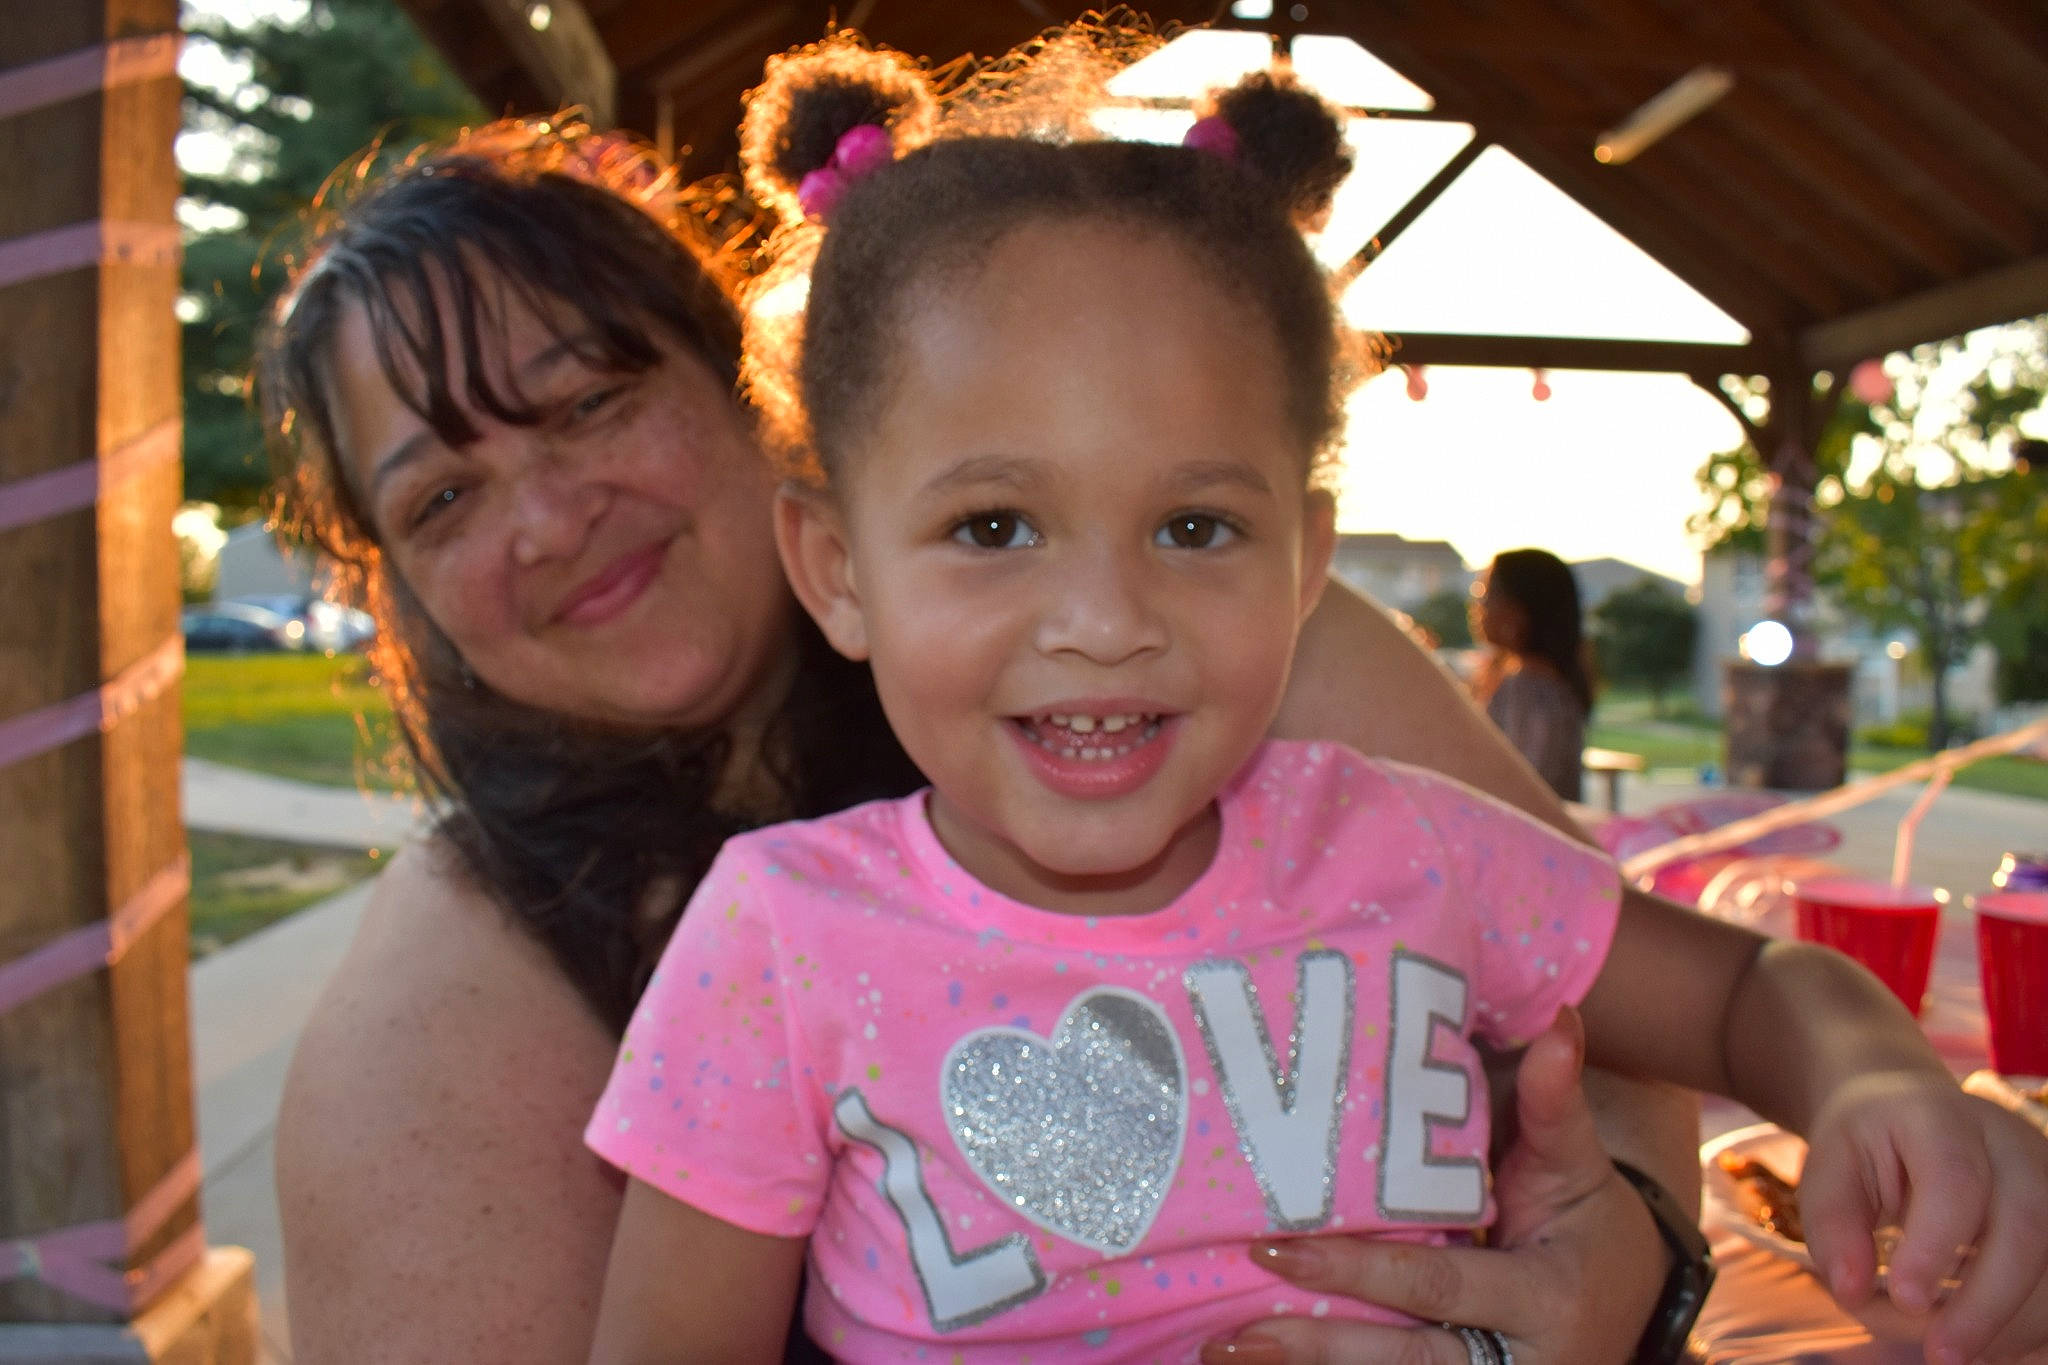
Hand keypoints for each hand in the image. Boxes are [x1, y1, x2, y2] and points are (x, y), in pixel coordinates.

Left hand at [1199, 1007, 1665, 1364]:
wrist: (1631, 1303)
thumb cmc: (1586, 1225)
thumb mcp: (1577, 1165)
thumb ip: (1553, 1102)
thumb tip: (1560, 1018)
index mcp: (1543, 1300)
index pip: (1437, 1288)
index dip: (1358, 1271)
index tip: (1274, 1248)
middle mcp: (1515, 1360)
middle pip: (1404, 1359)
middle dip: (1317, 1343)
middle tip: (1231, 1329)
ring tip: (1225, 1351)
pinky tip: (1263, 1362)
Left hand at [1798, 1070, 2047, 1364]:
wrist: (1911, 1111)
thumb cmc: (1867, 1146)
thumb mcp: (1830, 1167)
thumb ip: (1832, 1224)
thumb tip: (1850, 1291)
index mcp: (1940, 1118)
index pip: (1956, 1180)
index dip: (1936, 1245)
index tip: (1906, 1298)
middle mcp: (2010, 1143)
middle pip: (2026, 1225)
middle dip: (1987, 1302)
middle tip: (1942, 1353)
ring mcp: (2047, 1176)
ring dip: (2014, 1322)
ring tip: (1958, 1353)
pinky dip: (2032, 1322)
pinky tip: (1990, 1344)